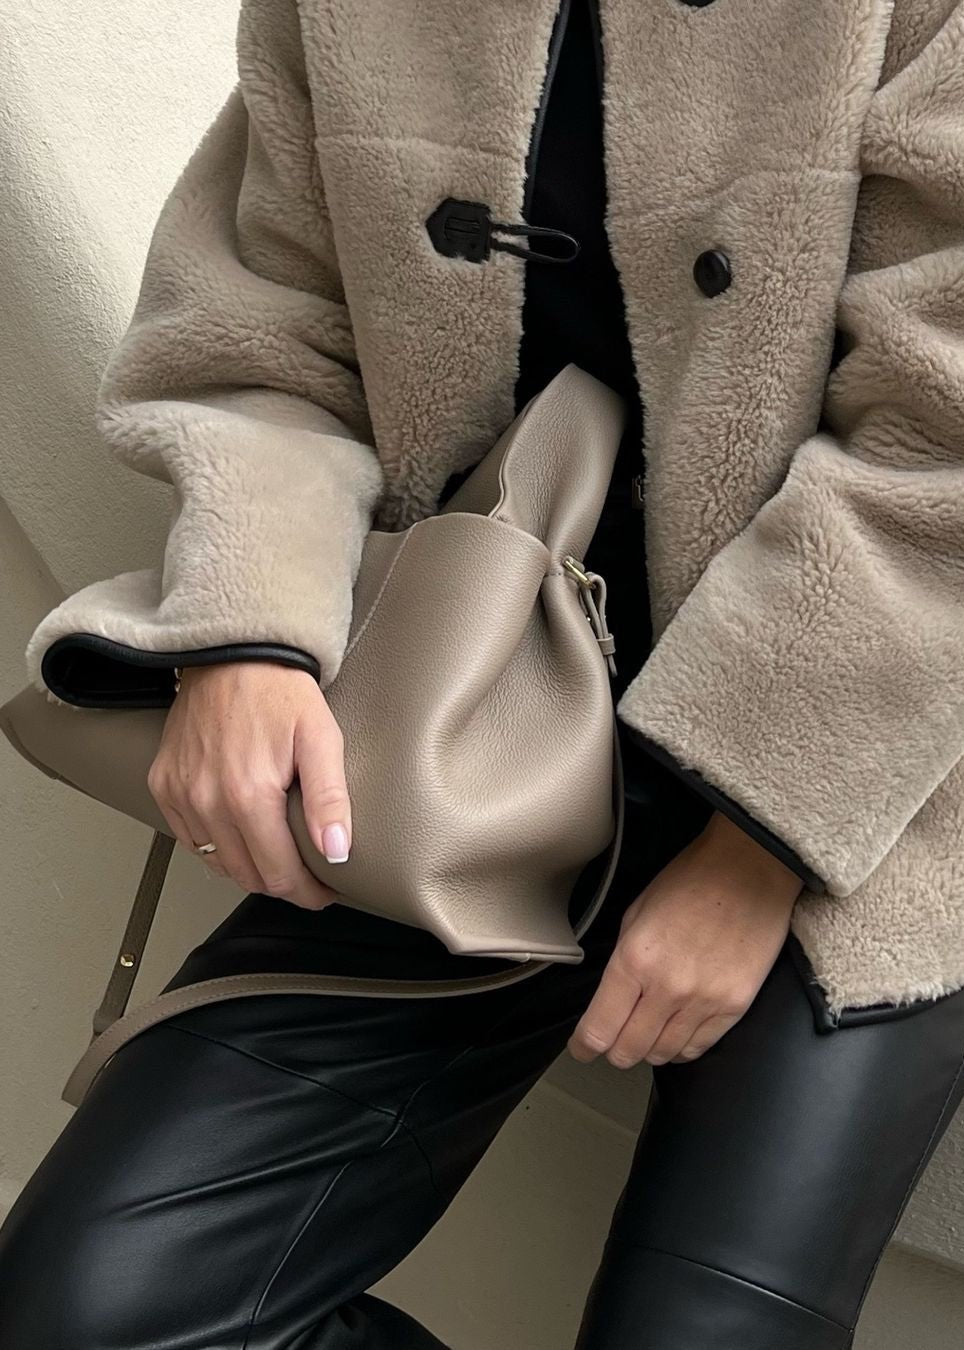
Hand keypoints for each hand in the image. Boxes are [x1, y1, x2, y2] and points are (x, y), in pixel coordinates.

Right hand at [147, 662, 349, 909]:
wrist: (233, 653)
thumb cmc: (280, 691)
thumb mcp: (321, 739)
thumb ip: (329, 799)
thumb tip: (336, 852)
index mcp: (249, 797)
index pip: (280, 875)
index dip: (308, 893)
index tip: (326, 892)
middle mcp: (208, 803)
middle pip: (248, 876)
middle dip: (283, 885)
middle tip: (308, 878)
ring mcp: (181, 795)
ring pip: (218, 864)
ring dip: (250, 869)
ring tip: (279, 858)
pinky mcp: (163, 784)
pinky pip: (190, 839)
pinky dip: (216, 848)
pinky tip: (240, 836)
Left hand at [568, 811, 803, 1068]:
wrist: (750, 869)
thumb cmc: (691, 882)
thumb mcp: (636, 913)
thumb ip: (622, 961)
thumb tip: (612, 998)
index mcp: (634, 960)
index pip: (599, 1028)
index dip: (584, 1046)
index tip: (582, 1048)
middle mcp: (667, 989)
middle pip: (629, 1050)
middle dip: (614, 1051)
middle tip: (612, 1041)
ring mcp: (704, 1002)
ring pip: (664, 1056)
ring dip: (648, 1051)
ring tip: (645, 1037)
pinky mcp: (735, 1006)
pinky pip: (700, 1048)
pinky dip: (681, 1049)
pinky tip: (674, 1037)